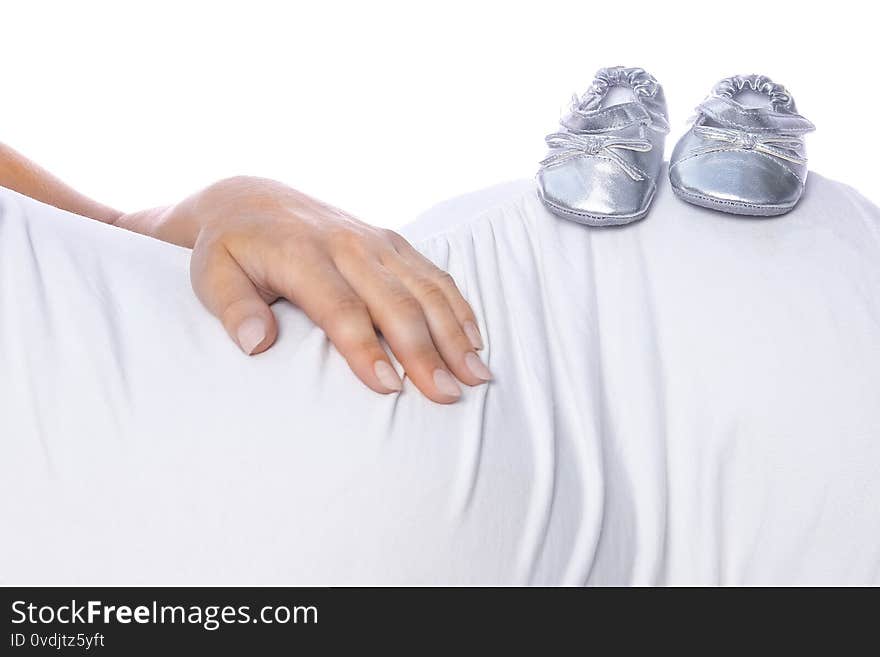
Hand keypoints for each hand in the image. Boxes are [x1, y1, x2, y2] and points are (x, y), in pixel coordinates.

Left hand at [130, 176, 489, 402]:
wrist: (252, 198)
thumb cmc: (229, 249)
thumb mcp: (211, 276)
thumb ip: (233, 309)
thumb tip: (255, 344)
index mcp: (302, 253)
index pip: (340, 307)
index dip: (365, 348)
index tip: (389, 388)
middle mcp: (348, 243)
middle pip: (395, 301)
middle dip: (425, 351)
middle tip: (447, 396)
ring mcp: (376, 240)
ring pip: (425, 288)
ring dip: (454, 333)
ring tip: (477, 376)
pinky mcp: (392, 241)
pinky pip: (434, 274)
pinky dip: (458, 307)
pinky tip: (474, 340)